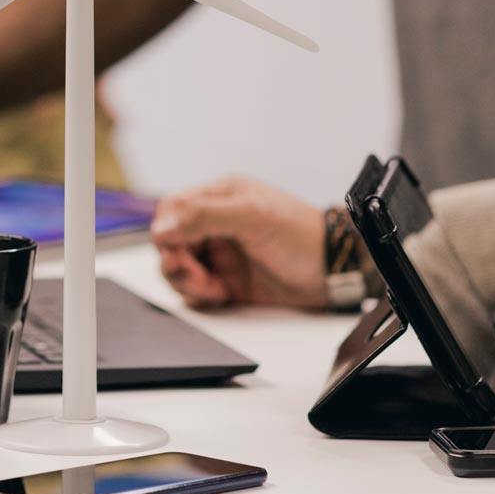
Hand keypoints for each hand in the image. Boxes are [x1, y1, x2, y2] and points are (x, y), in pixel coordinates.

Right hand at [151, 175, 329, 310]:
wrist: (332, 272)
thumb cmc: (301, 235)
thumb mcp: (252, 217)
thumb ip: (204, 216)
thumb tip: (161, 226)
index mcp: (219, 197)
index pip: (172, 210)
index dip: (167, 231)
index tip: (177, 251)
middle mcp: (214, 224)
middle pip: (169, 242)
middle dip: (175, 261)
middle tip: (194, 274)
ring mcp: (219, 253)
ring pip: (178, 268)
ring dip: (186, 281)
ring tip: (210, 288)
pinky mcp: (225, 281)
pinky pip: (194, 290)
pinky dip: (198, 295)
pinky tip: (219, 295)